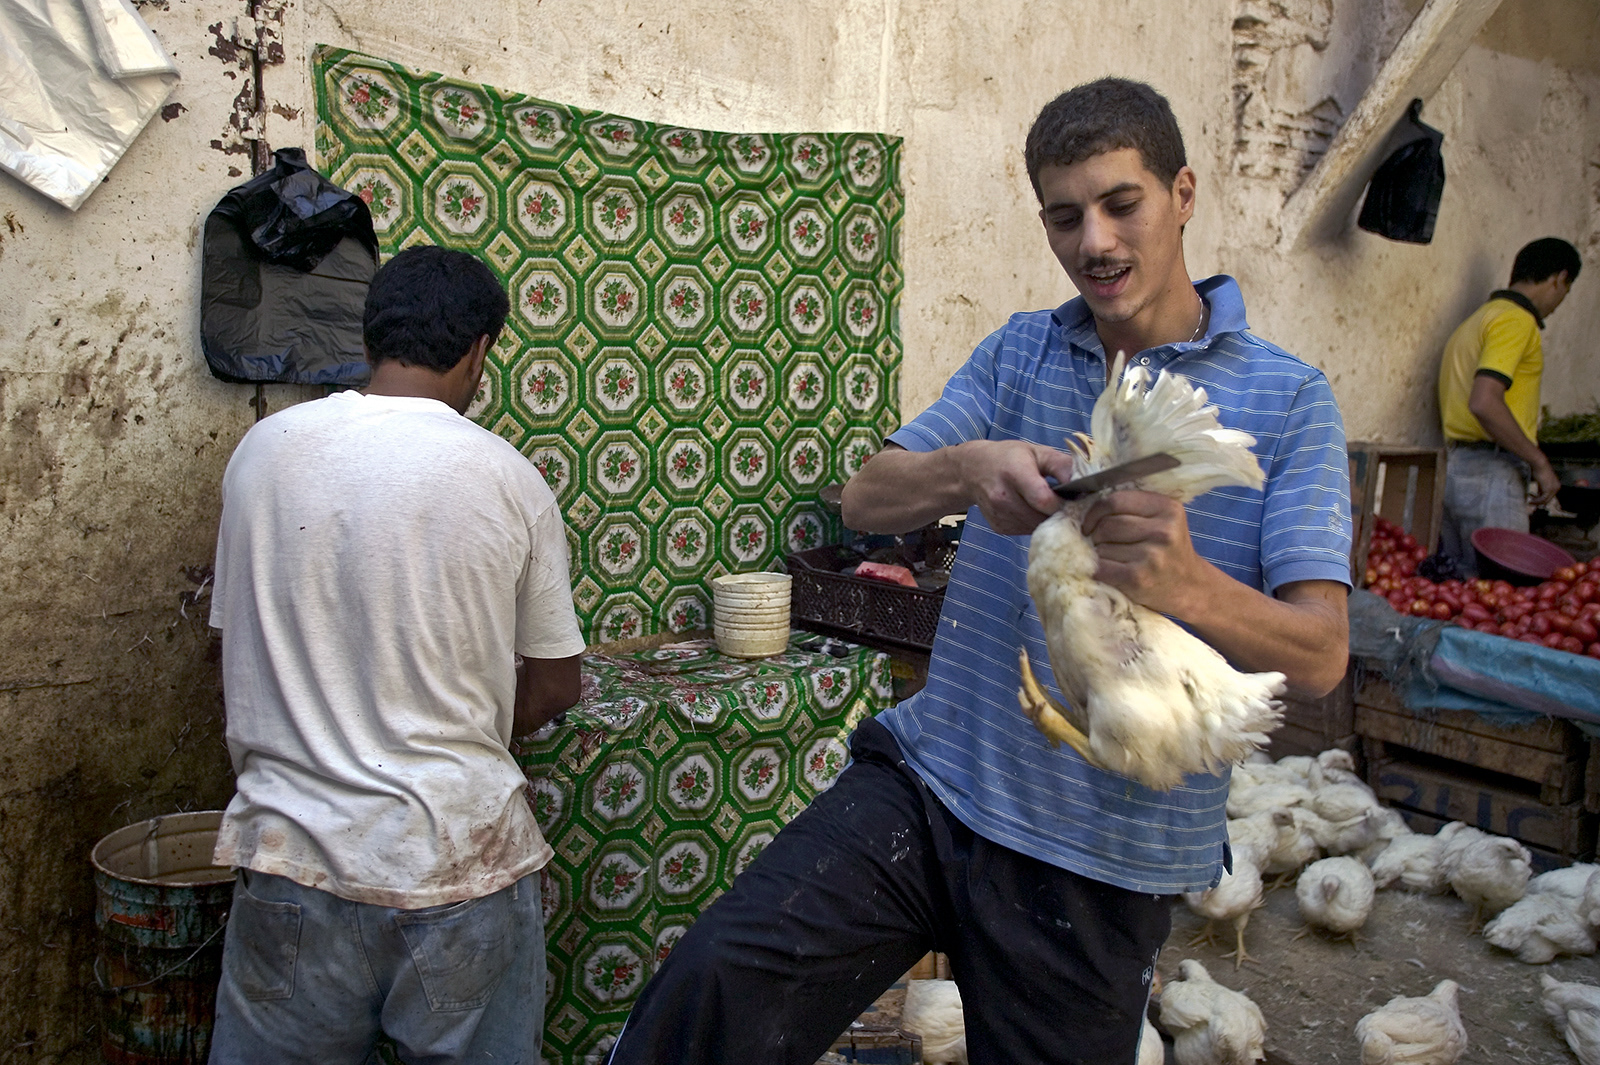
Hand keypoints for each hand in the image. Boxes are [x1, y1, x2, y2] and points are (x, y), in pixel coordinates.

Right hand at [954, 439, 1076, 534]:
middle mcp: (1003, 497)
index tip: (1073, 499)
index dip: (1062, 504)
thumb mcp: (1036, 451)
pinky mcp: (998, 527)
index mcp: (1014, 473)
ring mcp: (999, 514)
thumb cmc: (1008, 457)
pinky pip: (1026, 531)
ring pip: (1035, 528)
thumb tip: (1085, 482)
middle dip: (1057, 514)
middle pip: (1041, 517)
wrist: (972, 470)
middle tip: (1065, 504)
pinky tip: (1031, 510)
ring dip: (1046, 520)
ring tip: (1047, 505)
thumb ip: (1062, 465)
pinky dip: (1034, 523)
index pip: (1044, 500)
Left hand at [1081, 490, 1213, 616]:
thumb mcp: (1163, 520)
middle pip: (1106, 524)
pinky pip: (1101, 567)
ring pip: (1102, 546)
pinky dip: (1097, 569)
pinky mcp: (1138, 577)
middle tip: (1103, 544)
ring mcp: (1151, 555)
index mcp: (1167, 508)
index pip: (1115, 501)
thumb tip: (1089, 509)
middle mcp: (1163, 531)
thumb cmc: (1168, 551)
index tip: (1091, 523)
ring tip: (1115, 559)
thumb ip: (1134, 508)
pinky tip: (1109, 571)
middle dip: (1096, 535)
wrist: (1189, 586)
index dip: (1095, 511)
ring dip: (1099, 554)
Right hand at [1532, 460, 1560, 505]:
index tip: (1533, 500)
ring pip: (1545, 500)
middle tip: (1531, 503)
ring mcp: (1553, 489)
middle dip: (1539, 502)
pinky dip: (1536, 501)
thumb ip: (1541, 488)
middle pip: (1548, 499)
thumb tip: (1538, 495)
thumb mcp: (1541, 481)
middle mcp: (1557, 487)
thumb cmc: (1539, 470)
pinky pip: (1543, 499)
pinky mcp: (1548, 490)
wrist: (1540, 465)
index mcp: (1556, 485)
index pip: (1550, 496)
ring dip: (1537, 502)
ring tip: (1530, 502)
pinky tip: (1531, 500)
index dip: (1541, 499)